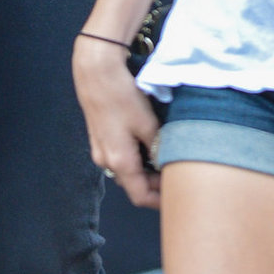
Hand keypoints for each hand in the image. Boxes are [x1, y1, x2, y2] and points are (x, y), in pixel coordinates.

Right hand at [72, 38, 160, 210]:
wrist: (96, 72)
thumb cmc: (122, 96)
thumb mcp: (147, 123)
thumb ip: (158, 148)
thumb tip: (167, 163)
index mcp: (119, 161)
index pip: (140, 197)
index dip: (160, 202)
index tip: (177, 197)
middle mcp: (106, 161)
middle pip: (134, 185)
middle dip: (155, 184)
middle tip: (177, 173)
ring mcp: (100, 150)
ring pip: (127, 171)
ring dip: (146, 170)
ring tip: (166, 157)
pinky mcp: (99, 138)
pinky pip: (120, 157)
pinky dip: (136, 158)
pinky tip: (149, 142)